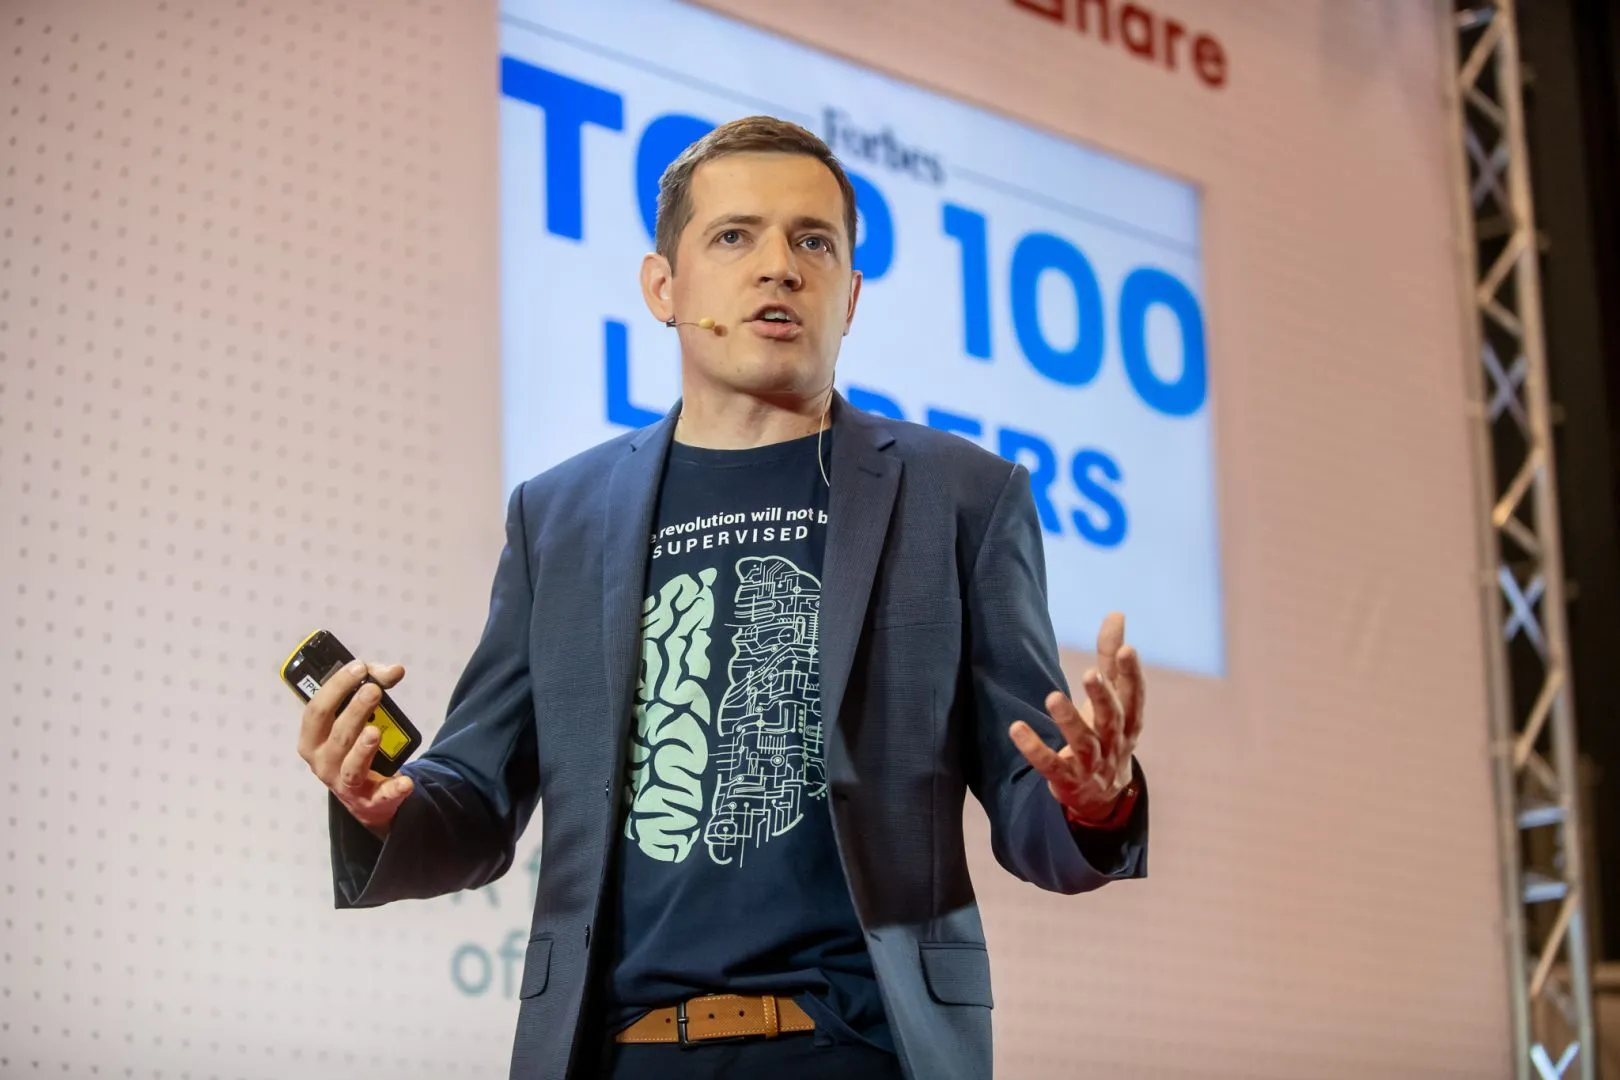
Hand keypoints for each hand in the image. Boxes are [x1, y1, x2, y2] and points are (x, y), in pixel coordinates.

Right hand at [295, 659, 413, 837]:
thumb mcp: (356, 716)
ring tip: (374, 731)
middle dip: (353, 711)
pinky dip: (393, 789)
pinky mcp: (370, 800)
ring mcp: (344, 785)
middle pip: (336, 736)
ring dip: (363, 748)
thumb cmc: (354, 745)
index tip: (358, 668)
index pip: (316, 711)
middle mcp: (323, 763)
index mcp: (312, 739)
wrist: (366, 795)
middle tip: (373, 690)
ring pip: (351, 767)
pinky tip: (406, 781)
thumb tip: (395, 670)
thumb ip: (374, 686)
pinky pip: (381, 795)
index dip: (336, 687)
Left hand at [1007, 611, 1143, 825]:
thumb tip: (1116, 613)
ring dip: (1069, 721)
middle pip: (1111, 718)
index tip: (1128, 650)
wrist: (1102, 797)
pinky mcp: (1066, 781)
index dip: (1132, 674)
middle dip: (1102, 696)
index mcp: (1128, 721)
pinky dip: (1035, 749)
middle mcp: (1113, 742)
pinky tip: (1017, 728)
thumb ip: (1110, 658)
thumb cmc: (1106, 734)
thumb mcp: (1112, 699)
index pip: (1134, 697)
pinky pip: (1051, 766)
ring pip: (1083, 743)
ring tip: (1052, 697)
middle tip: (1089, 673)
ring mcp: (1091, 765)